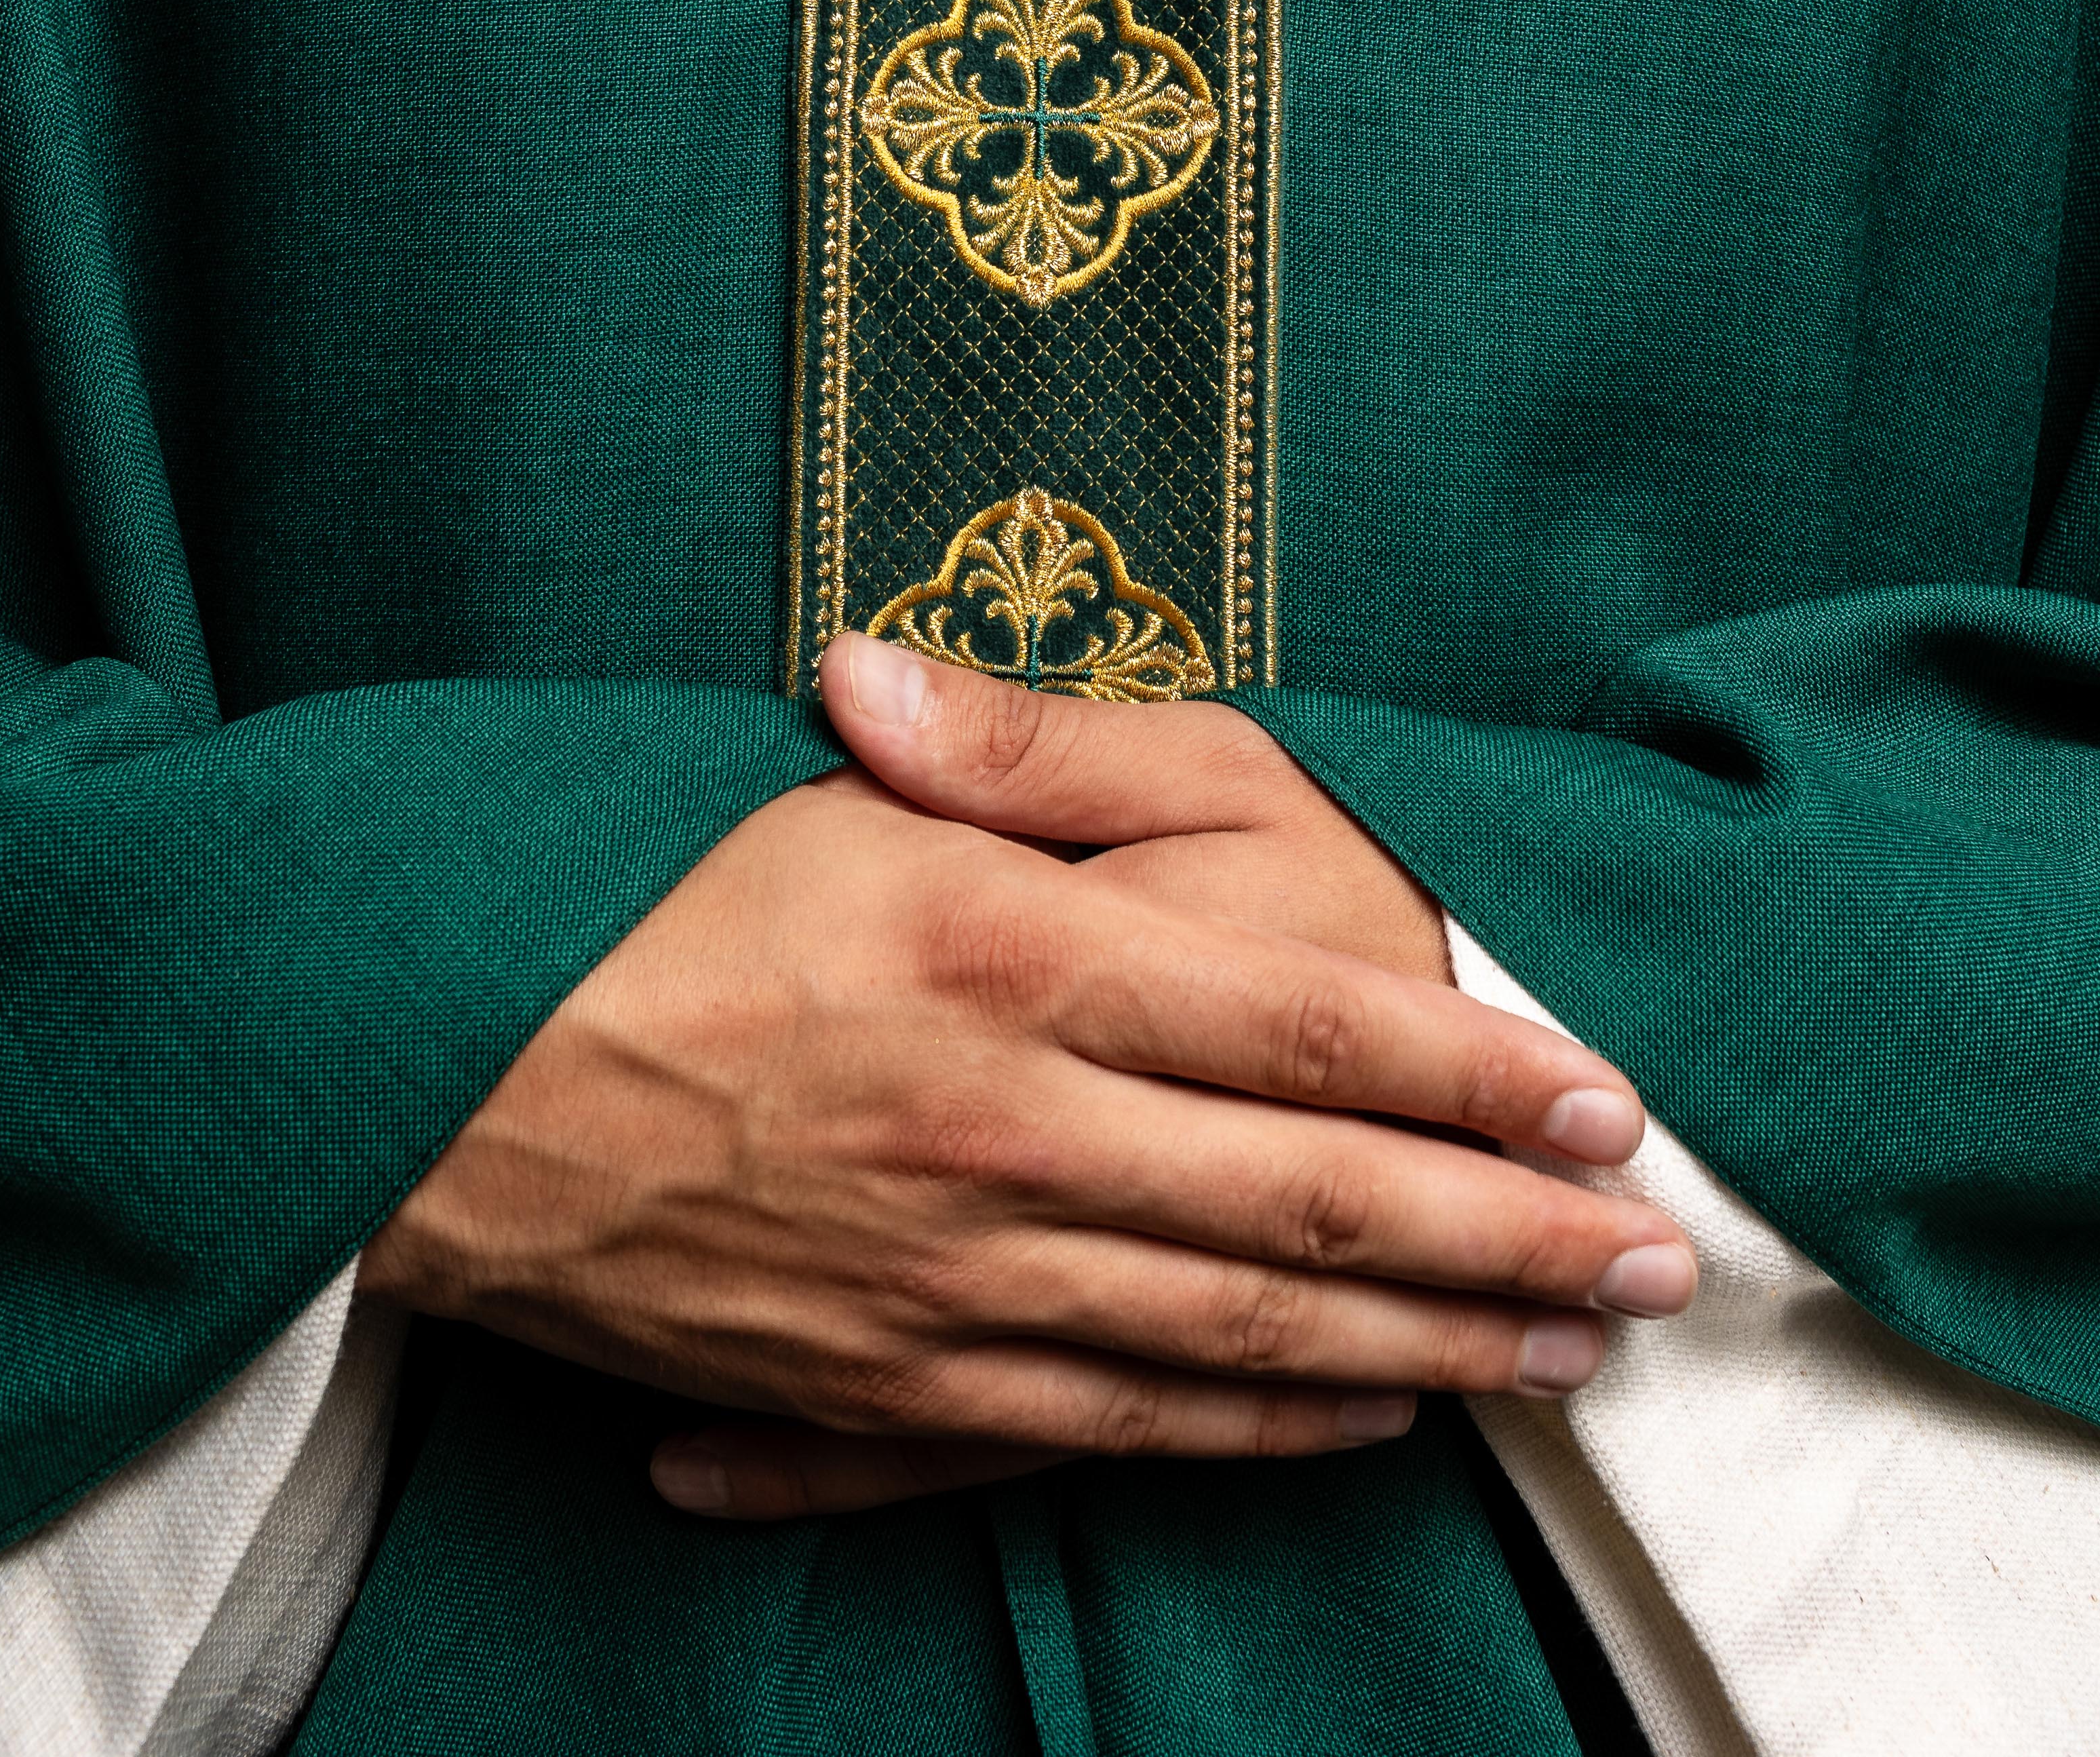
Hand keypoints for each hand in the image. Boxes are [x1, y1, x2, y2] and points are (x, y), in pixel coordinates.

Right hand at [363, 650, 1693, 1524]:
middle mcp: (1013, 1132)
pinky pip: (1119, 1422)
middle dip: (1511, 1242)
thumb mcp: (824, 795)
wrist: (443, 1105)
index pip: (1311, 1025)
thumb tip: (985, 668)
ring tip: (1559, 1352)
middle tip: (1655, 1267)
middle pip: (1318, 1207)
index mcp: (1015, 959)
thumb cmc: (645, 919)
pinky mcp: (897, 1373)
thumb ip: (980, 755)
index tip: (1603, 1103)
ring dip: (1426, 1349)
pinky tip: (1357, 1421)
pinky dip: (1258, 1431)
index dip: (1476, 1073)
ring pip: (1248, 1339)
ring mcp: (961, 1277)